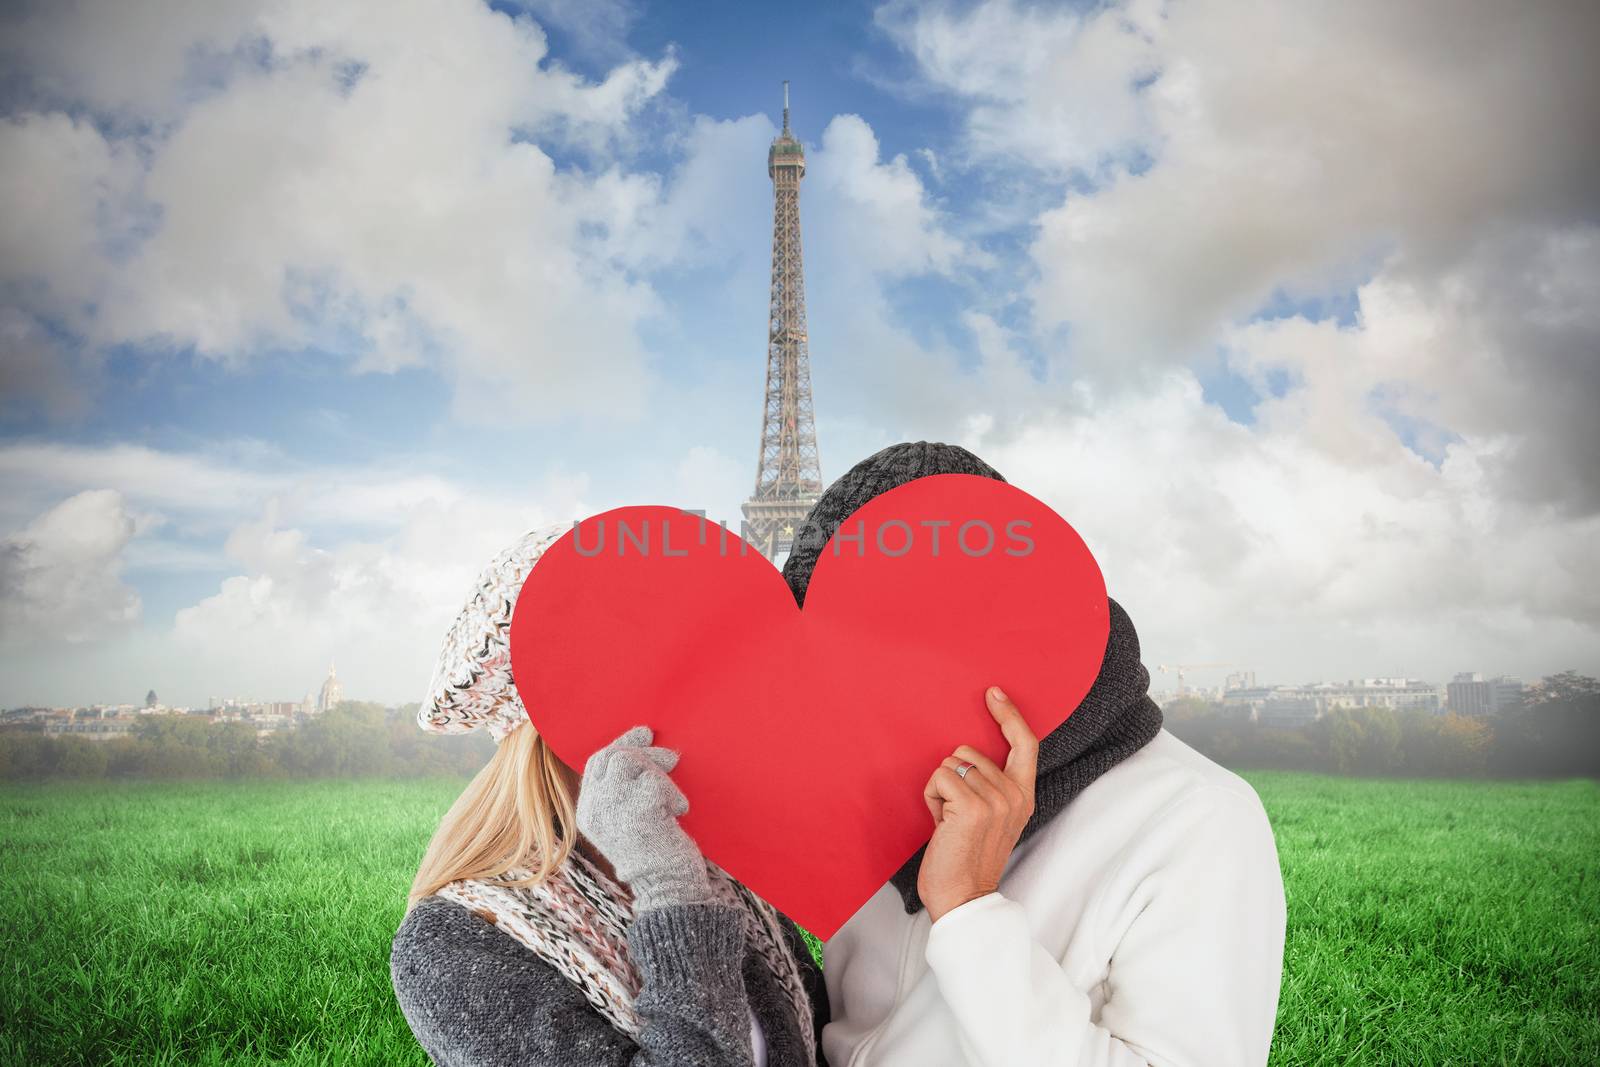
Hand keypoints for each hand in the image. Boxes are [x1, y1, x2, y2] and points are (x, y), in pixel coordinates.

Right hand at [575, 725, 714, 910]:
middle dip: (644, 751)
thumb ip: (623, 793)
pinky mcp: (637, 811)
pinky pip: (655, 781)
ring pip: (630, 761)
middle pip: (613, 757)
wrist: (668, 887)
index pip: (596, 763)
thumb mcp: (627, 823)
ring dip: (659, 772)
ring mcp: (612, 809)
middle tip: (671, 758)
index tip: (644, 734)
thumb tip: (641, 748)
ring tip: (673, 798)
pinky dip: (674, 794)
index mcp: (588, 813)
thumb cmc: (656, 855)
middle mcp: (594, 809)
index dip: (621, 743)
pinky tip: (679, 813)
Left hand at [917, 686, 1038, 922]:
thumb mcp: (993, 820)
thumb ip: (991, 789)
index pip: (1025, 744)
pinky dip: (930, 798)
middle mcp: (1014, 795)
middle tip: (955, 815)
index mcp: (1023, 797)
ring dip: (940, 790)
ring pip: (950, 764)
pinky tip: (939, 824)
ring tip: (948, 822)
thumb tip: (967, 757)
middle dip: (953, 778)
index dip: (1010, 714)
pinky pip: (938, 778)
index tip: (993, 693)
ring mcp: (995, 800)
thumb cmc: (968, 860)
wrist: (963, 899)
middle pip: (969, 751)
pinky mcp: (971, 807)